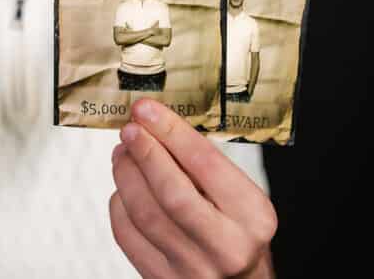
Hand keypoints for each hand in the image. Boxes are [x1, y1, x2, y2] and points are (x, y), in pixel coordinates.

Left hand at [110, 99, 276, 277]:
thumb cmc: (239, 234)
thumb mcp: (241, 199)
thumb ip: (205, 168)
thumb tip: (157, 127)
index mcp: (253, 216)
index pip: (206, 164)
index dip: (171, 132)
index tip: (147, 110)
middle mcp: (226, 247)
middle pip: (172, 192)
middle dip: (145, 153)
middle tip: (130, 129)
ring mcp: (192, 269)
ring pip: (144, 214)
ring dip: (126, 174)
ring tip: (123, 152)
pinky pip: (128, 236)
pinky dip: (120, 204)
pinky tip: (124, 188)